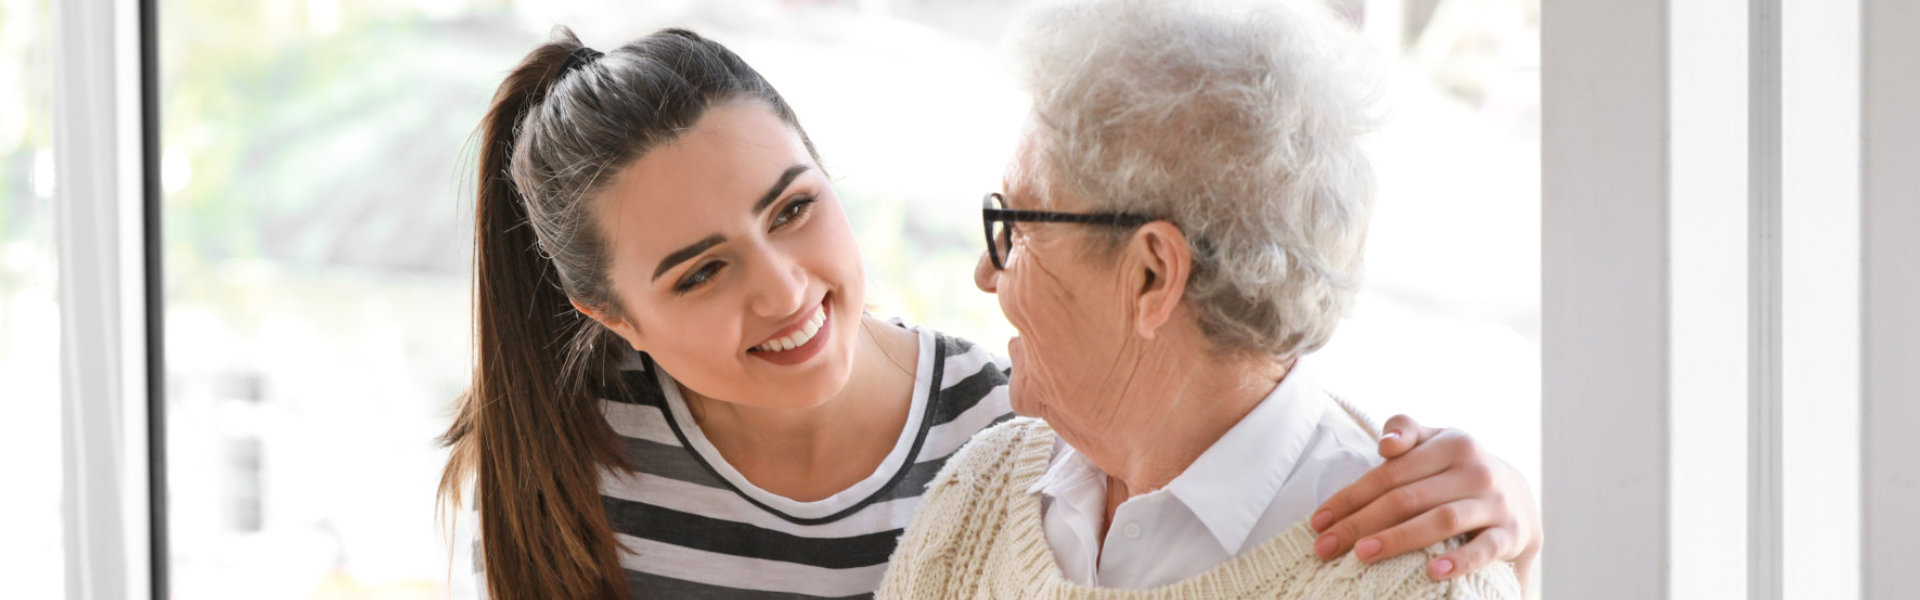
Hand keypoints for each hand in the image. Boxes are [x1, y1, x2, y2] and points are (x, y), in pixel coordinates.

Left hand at [1310, 415, 1540, 593]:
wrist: (1518, 496)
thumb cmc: (1458, 468)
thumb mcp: (1436, 440)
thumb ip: (1405, 430)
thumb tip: (1385, 445)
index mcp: (1452, 444)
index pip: (1390, 473)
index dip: (1351, 497)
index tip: (1318, 521)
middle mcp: (1475, 470)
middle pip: (1407, 498)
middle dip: (1361, 523)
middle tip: (1326, 547)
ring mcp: (1494, 502)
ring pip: (1441, 520)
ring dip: (1399, 538)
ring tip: (1362, 554)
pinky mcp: (1511, 533)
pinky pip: (1484, 548)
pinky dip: (1460, 561)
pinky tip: (1432, 571)